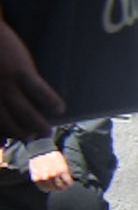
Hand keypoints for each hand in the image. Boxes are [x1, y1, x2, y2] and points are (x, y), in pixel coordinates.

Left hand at [0, 17, 63, 139]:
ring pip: (25, 114)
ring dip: (39, 125)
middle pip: (9, 124)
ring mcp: (6, 85)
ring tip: (48, 130)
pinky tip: (60, 108)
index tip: (13, 136)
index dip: (4, 134)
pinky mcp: (21, 73)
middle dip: (22, 134)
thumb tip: (6, 103)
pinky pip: (41, 94)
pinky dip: (52, 103)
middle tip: (34, 136)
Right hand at [29, 149, 73, 191]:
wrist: (40, 150)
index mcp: (62, 170)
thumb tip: (67, 182)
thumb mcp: (63, 163)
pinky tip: (46, 185)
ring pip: (50, 188)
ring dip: (52, 187)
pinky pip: (42, 187)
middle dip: (59, 187)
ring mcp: (44, 176)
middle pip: (59, 187)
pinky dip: (44, 187)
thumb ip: (65, 173)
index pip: (68, 184)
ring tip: (51, 185)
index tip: (66, 185)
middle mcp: (54, 174)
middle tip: (58, 186)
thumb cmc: (53, 156)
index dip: (67, 185)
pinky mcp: (36, 177)